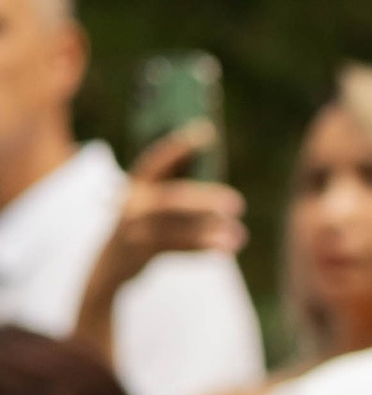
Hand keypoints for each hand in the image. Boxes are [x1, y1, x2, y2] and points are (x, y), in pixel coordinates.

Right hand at [72, 132, 247, 344]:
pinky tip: (224, 249)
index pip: (157, 159)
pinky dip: (200, 248)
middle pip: (171, 198)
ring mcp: (131, 228)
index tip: (208, 131)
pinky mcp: (137, 251)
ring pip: (174, 228)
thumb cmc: (143, 223)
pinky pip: (174, 248)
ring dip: (208, 232)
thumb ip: (174, 182)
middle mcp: (131, 202)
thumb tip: (210, 163)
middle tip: (238, 203)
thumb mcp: (152, 199)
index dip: (180, 146)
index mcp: (136, 182)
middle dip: (205, 199)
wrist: (110, 263)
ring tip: (239, 235)